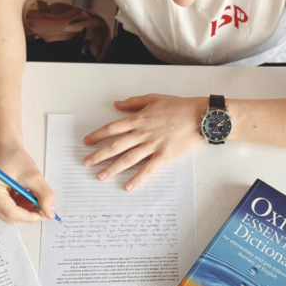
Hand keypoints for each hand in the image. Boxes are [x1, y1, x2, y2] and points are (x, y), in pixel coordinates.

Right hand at [0, 146, 55, 223]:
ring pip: (7, 214)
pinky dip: (16, 206)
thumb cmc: (16, 158)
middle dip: (26, 213)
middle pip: (8, 215)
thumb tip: (50, 214)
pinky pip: (3, 210)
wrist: (4, 149)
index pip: (10, 212)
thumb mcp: (34, 175)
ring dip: (22, 209)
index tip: (44, 215)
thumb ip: (44, 195)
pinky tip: (23, 196)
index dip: (29, 216)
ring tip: (31, 197)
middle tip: (40, 205)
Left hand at [82, 94, 204, 189]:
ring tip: (100, 176)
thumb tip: (116, 105)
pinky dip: (137, 179)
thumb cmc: (178, 106)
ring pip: (128, 159)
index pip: (112, 128)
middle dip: (98, 155)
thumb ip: (133, 102)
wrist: (199, 116)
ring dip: (112, 168)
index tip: (86, 142)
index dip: (97, 135)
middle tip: (86, 162)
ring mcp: (153, 145)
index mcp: (138, 118)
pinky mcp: (164, 156)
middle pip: (115, 145)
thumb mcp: (154, 99)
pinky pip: (148, 169)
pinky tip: (127, 187)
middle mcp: (142, 133)